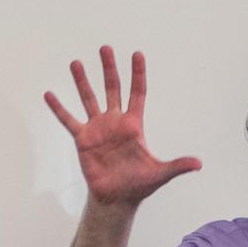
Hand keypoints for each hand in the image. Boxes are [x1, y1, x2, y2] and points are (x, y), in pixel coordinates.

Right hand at [43, 46, 200, 210]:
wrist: (117, 198)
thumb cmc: (139, 185)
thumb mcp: (160, 173)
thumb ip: (177, 165)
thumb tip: (199, 164)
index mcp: (134, 125)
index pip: (137, 93)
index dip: (138, 74)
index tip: (137, 54)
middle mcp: (115, 122)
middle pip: (112, 88)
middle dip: (109, 68)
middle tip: (105, 48)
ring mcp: (97, 129)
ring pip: (89, 99)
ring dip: (82, 81)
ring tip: (76, 62)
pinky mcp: (82, 139)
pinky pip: (69, 120)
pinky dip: (59, 108)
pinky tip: (49, 94)